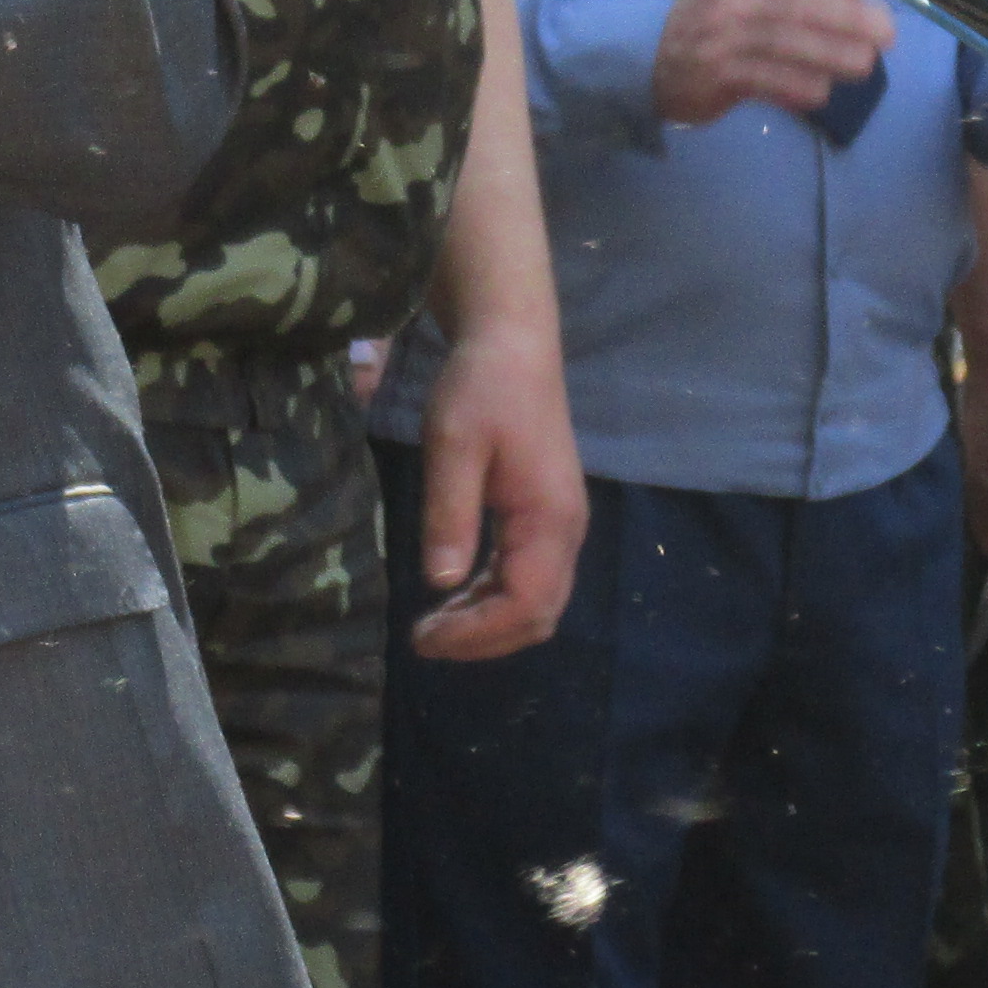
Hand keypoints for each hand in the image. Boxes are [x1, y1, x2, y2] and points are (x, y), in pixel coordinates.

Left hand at [410, 318, 586, 659]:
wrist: (512, 347)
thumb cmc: (480, 389)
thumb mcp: (452, 445)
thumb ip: (449, 513)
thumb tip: (441, 582)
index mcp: (549, 520)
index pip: (525, 604)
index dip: (478, 633)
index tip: (426, 638)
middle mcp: (565, 532)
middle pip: (537, 614)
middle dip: (482, 639)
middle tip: (422, 641)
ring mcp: (559, 526)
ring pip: (535, 600)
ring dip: (486, 622)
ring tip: (430, 626)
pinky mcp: (545, 517)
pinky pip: (526, 576)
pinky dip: (491, 597)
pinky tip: (452, 597)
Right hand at [652, 0, 893, 127]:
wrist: (645, 57)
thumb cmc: (710, 23)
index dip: (847, 3)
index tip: (882, 17)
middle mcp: (733, 6)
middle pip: (800, 15)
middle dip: (848, 28)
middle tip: (883, 42)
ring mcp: (723, 43)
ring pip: (789, 50)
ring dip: (830, 61)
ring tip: (859, 69)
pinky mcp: (717, 78)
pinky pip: (770, 84)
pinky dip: (799, 90)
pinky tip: (818, 93)